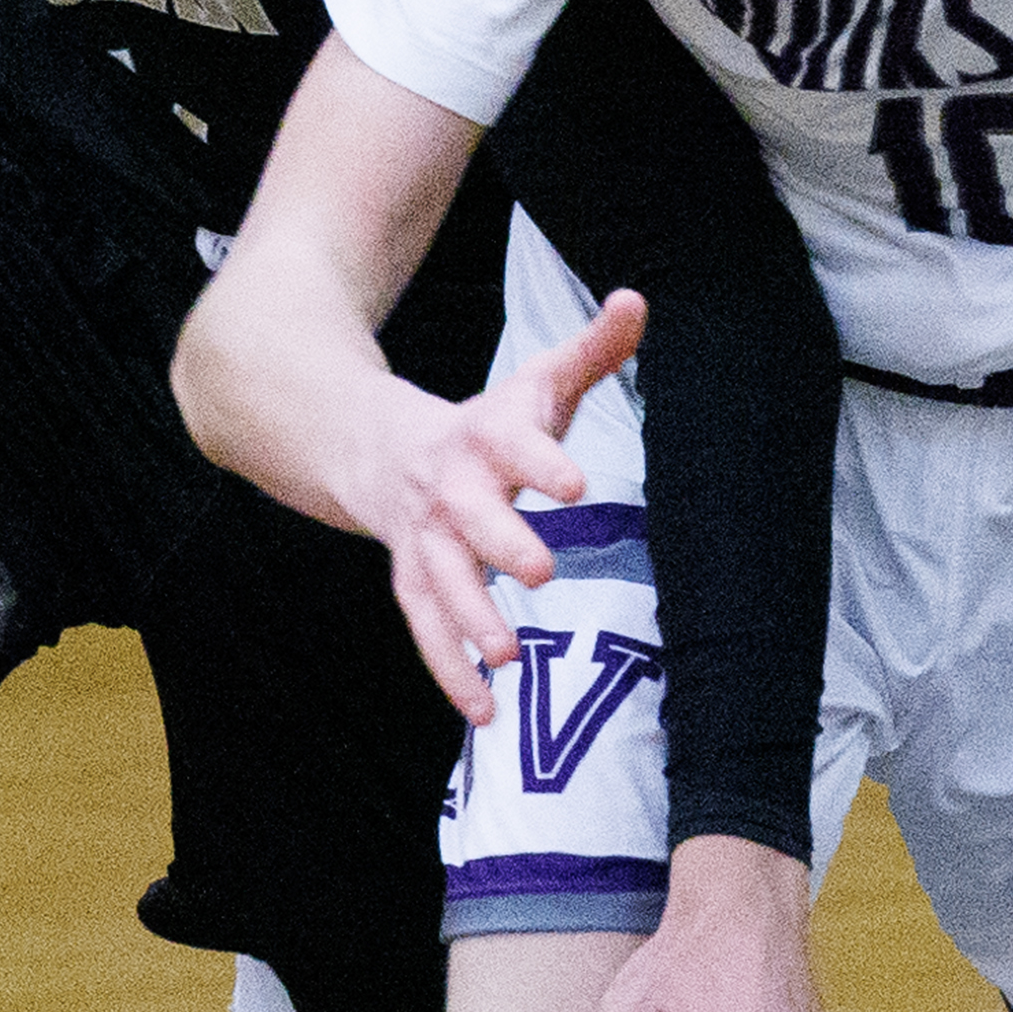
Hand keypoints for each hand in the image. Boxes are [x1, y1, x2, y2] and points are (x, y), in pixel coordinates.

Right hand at [339, 288, 649, 715]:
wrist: (375, 448)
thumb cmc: (487, 425)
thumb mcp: (534, 382)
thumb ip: (592, 349)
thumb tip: (637, 300)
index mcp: (486, 438)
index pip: (514, 446)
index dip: (541, 461)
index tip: (574, 482)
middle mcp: (450, 492)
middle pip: (471, 519)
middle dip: (501, 543)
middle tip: (541, 570)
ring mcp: (425, 542)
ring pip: (440, 582)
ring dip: (468, 620)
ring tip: (505, 656)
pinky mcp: (413, 581)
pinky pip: (426, 629)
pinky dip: (450, 671)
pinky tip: (483, 711)